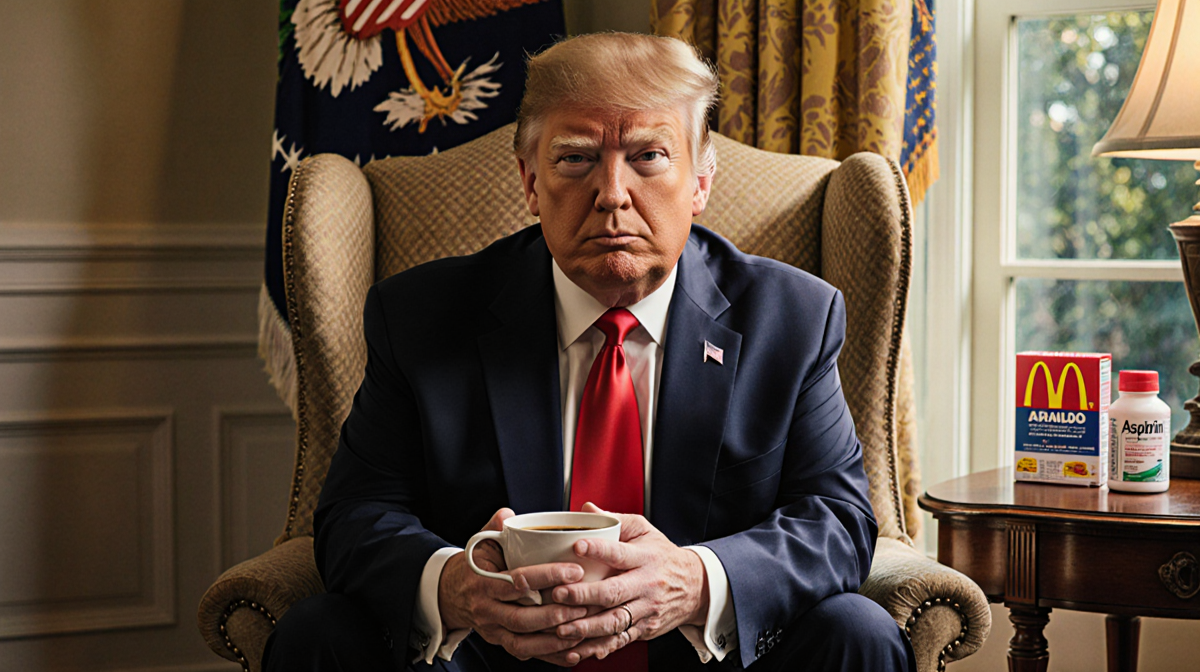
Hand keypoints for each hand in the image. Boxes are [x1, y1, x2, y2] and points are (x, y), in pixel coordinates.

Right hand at [438, 508, 589, 661]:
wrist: (450, 593)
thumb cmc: (474, 565)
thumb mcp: (480, 542)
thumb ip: (495, 526)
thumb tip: (508, 515)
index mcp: (484, 582)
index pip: (517, 581)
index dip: (547, 576)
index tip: (574, 570)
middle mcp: (487, 609)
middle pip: (522, 617)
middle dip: (555, 613)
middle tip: (583, 604)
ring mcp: (493, 629)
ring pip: (524, 641)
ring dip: (554, 638)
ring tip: (581, 628)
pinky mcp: (501, 642)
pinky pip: (526, 653)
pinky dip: (550, 655)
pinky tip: (572, 652)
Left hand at [550, 503, 708, 661]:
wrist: (695, 587)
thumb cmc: (662, 556)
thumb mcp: (645, 531)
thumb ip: (615, 520)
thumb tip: (586, 509)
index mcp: (645, 557)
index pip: (620, 552)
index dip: (598, 549)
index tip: (577, 546)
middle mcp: (646, 584)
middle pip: (613, 591)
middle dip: (584, 595)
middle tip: (559, 593)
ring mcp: (646, 609)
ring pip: (615, 621)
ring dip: (586, 627)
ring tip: (561, 627)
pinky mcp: (645, 629)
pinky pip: (620, 640)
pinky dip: (598, 647)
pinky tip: (578, 649)